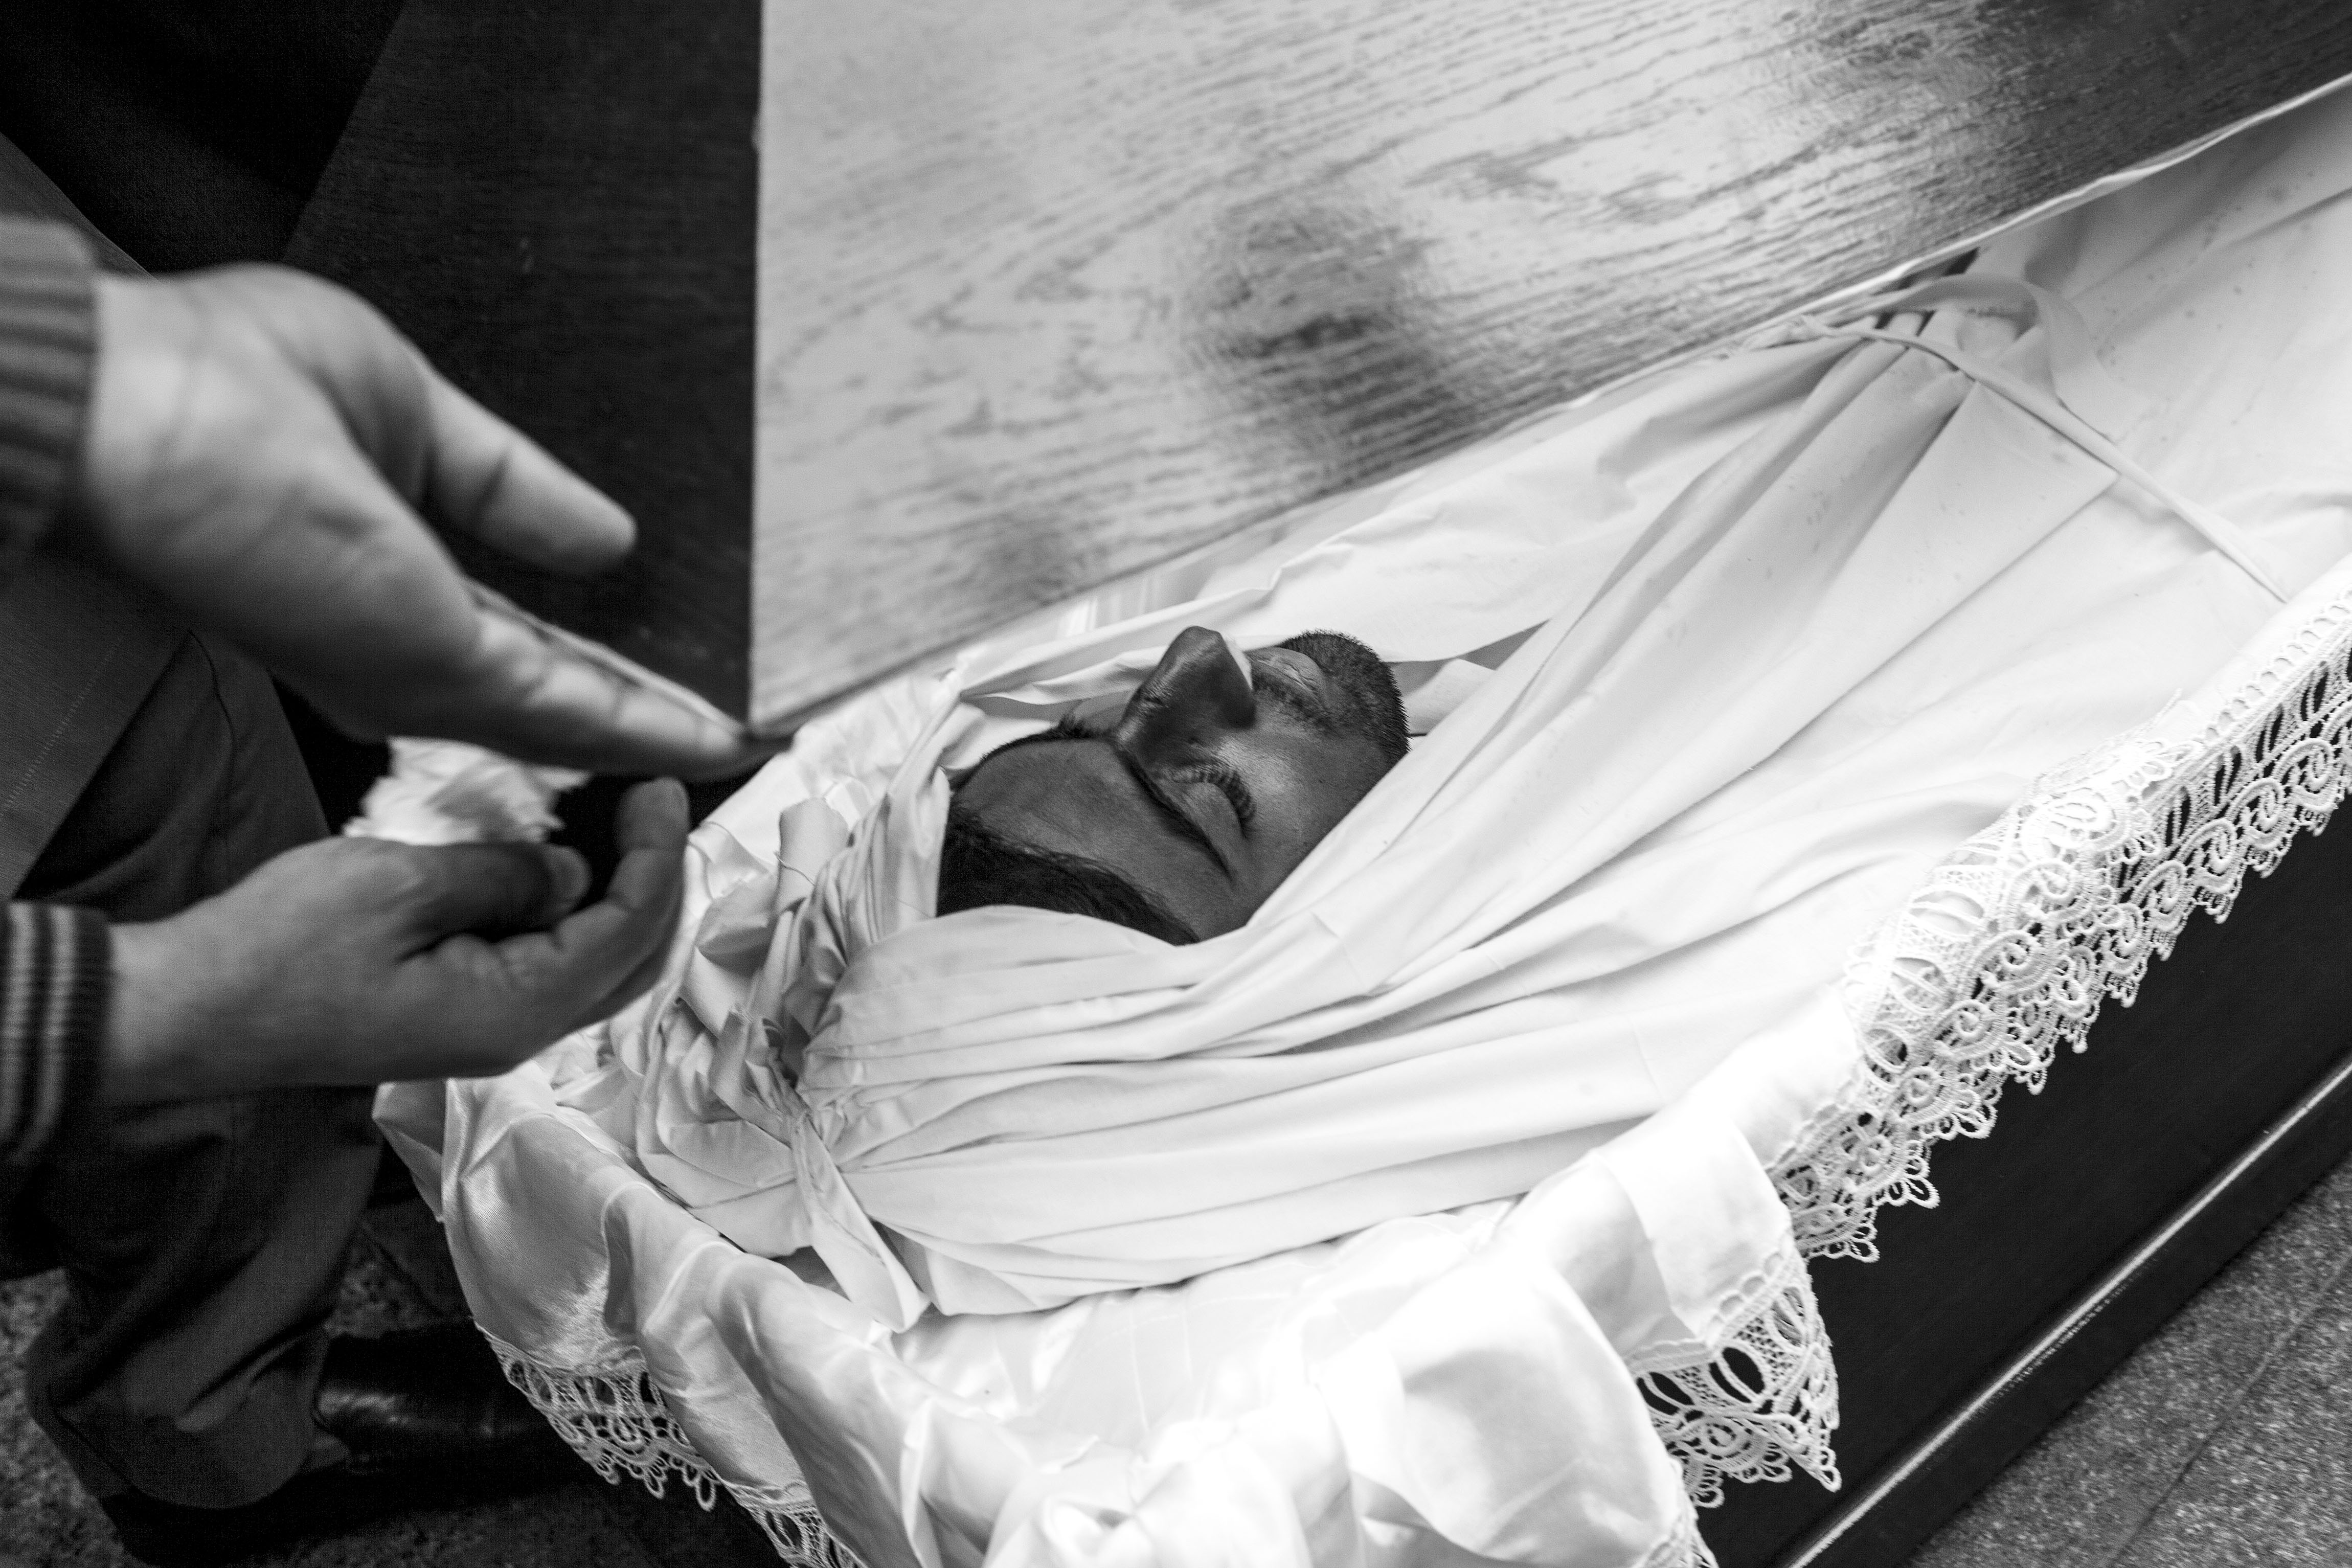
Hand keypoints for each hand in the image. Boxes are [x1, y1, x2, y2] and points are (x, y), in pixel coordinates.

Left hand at [62, 264, 761, 779]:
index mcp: (390, 583)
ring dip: (665, 731)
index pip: (519, 635)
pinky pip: (568, 710)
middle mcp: (401, 648)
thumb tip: (609, 537)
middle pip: (552, 698)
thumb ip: (513, 486)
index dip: (602, 651)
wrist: (123, 409)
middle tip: (735, 721)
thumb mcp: (409, 410)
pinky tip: (712, 732)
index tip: (682, 658)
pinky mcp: (433, 665)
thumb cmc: (214, 381)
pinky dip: (648, 725)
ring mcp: (416, 666)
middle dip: (647, 713)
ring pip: (570, 720)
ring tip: (745, 733)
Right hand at [103, 780, 688, 1103]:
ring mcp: (487, 1031)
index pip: (631, 929)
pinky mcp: (456, 1017)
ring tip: (625, 827)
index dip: (659, 854)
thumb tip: (569, 873)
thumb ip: (500, 879)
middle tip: (656, 802)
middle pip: (631, 958)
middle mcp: (517, 1034)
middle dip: (657, 878)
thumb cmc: (278, 948)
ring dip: (620, 898)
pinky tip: (560, 866)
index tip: (664, 786)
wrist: (190, 1011)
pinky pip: (543, 967)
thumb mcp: (398, 887)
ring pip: (593, 966)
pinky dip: (570, 916)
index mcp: (517, 1010)